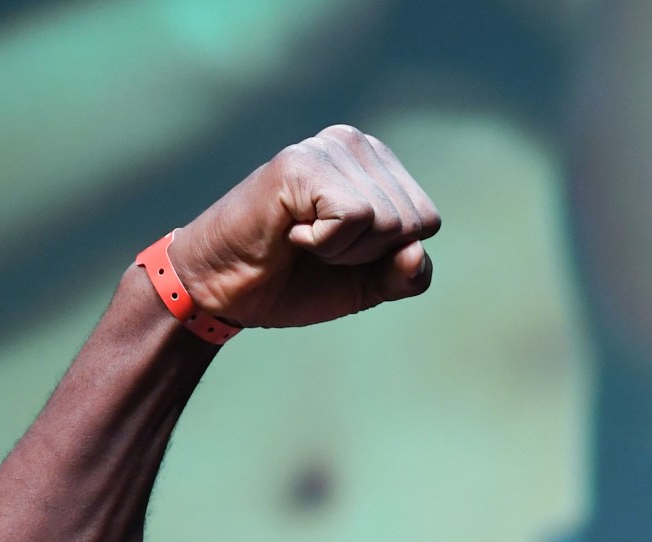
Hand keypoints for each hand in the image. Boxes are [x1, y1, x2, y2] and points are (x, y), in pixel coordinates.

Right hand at [165, 125, 439, 327]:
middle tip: (318, 246)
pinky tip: (291, 232)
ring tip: (302, 237)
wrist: (224, 288)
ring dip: (344, 251)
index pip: (427, 221)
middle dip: (369, 254)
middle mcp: (355, 143)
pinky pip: (355, 217)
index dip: (389, 256)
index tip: (341, 249)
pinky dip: (326, 244)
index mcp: (376, 164)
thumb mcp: (368, 284)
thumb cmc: (295, 280)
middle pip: (413, 221)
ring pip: (388, 221)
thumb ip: (406, 274)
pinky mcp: (300, 163)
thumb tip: (415, 250)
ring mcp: (326, 147)